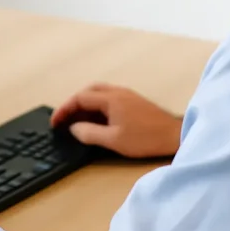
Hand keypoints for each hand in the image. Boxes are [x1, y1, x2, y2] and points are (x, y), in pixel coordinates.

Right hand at [50, 83, 181, 157]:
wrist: (174, 135)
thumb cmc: (145, 138)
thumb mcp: (114, 140)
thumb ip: (90, 133)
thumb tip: (74, 128)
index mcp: (111, 99)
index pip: (80, 97)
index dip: (65, 109)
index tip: (55, 122)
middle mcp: (117, 92)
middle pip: (89, 91)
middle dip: (73, 103)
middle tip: (64, 118)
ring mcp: (127, 95)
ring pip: (99, 93)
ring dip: (85, 103)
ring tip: (77, 120)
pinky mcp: (133, 101)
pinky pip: (108, 98)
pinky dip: (96, 105)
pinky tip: (96, 119)